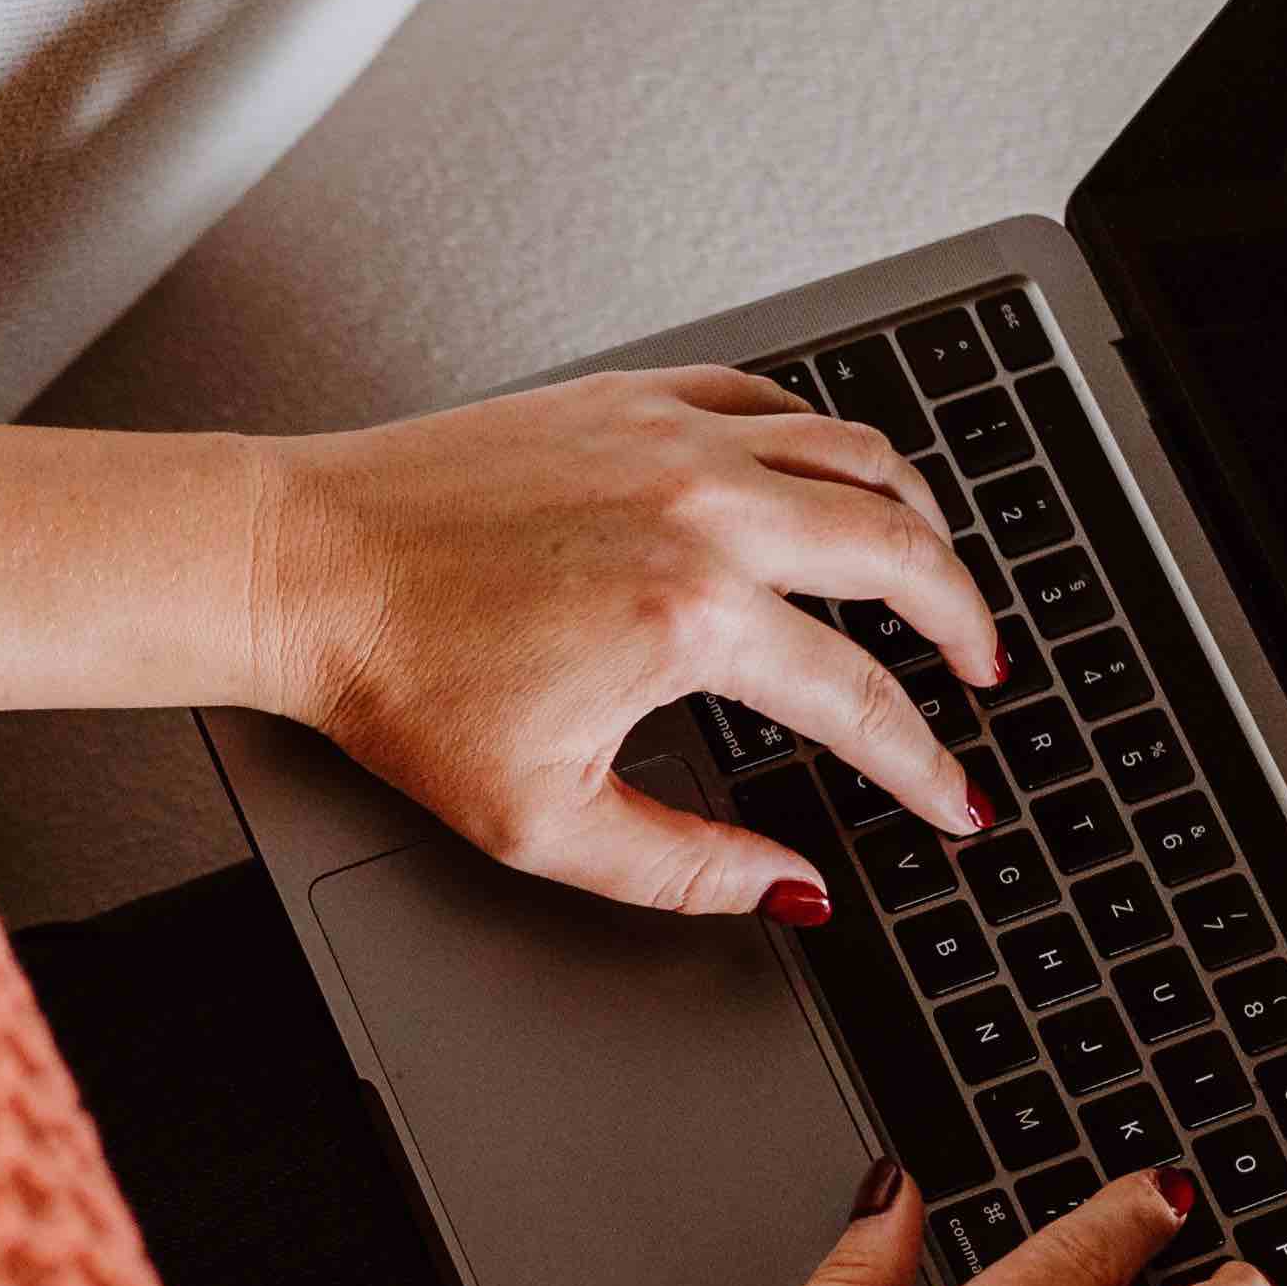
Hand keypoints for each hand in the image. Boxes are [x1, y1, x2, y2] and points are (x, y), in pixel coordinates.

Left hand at [262, 368, 1003, 915]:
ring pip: (855, 453)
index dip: (924, 763)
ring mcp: (668, 438)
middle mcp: (699, 510)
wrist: (304, 566)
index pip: (858, 699)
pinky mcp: (626, 396)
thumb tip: (789, 889)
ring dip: (917, 515)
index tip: (952, 798)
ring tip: (936, 568)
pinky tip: (832, 476)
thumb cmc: (397, 683)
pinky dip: (825, 438)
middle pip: (897, 551)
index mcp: (689, 618)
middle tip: (981, 667)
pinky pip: (772, 398)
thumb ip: (686, 866)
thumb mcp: (543, 821)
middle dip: (962, 619)